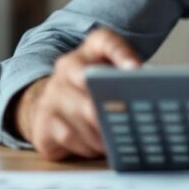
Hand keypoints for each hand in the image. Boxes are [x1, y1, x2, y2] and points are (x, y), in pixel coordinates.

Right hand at [13, 28, 140, 160]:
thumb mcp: (113, 70)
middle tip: (131, 120)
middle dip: (111, 106)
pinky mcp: (42, 121)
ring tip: (121, 139)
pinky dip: (88, 146)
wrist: (53, 104)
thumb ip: (130, 70)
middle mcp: (66, 68)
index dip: (122, 54)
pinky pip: (68, 137)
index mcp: (89, 50)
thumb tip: (146, 81)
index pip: (105, 41)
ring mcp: (51, 95)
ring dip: (103, 132)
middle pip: (90, 85)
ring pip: (80, 116)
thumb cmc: (94, 87)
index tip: (136, 68)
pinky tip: (100, 147)